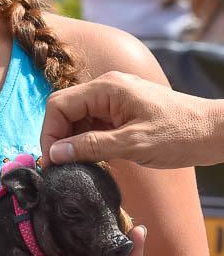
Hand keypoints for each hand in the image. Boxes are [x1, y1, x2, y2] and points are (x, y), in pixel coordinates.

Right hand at [41, 71, 221, 168]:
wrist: (215, 132)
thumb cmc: (180, 134)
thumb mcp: (133, 145)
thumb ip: (92, 147)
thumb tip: (55, 154)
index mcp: (107, 88)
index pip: (59, 105)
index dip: (49, 133)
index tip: (52, 162)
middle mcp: (107, 88)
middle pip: (65, 110)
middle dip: (58, 138)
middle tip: (61, 167)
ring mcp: (115, 99)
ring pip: (78, 118)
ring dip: (73, 141)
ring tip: (77, 165)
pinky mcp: (122, 111)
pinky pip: (94, 123)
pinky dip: (88, 141)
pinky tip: (93, 159)